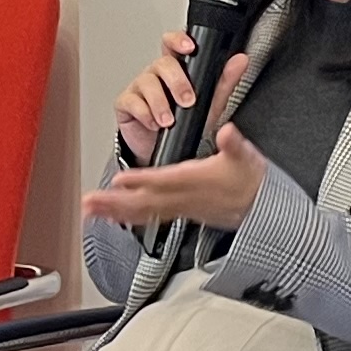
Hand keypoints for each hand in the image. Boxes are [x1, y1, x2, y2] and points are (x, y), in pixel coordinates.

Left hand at [84, 98, 268, 233]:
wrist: (261, 208)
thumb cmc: (250, 181)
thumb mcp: (246, 156)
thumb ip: (234, 144)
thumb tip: (227, 132)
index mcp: (196, 180)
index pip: (165, 180)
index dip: (142, 180)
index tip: (120, 179)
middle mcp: (184, 198)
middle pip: (145, 202)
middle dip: (116, 203)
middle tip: (90, 202)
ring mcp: (180, 208)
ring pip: (143, 212)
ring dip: (114, 212)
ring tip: (89, 210)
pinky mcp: (179, 213)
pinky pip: (148, 217)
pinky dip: (127, 217)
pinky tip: (112, 216)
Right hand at [113, 28, 215, 164]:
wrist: (168, 151)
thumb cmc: (187, 122)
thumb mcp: (209, 104)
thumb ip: (224, 82)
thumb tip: (241, 60)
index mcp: (176, 68)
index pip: (174, 44)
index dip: (178, 40)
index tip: (189, 47)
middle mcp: (157, 74)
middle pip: (162, 63)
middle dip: (177, 81)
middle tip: (187, 101)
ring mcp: (140, 87)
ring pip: (146, 82)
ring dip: (160, 102)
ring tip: (170, 120)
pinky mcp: (126, 103)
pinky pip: (131, 101)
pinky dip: (144, 113)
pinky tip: (154, 124)